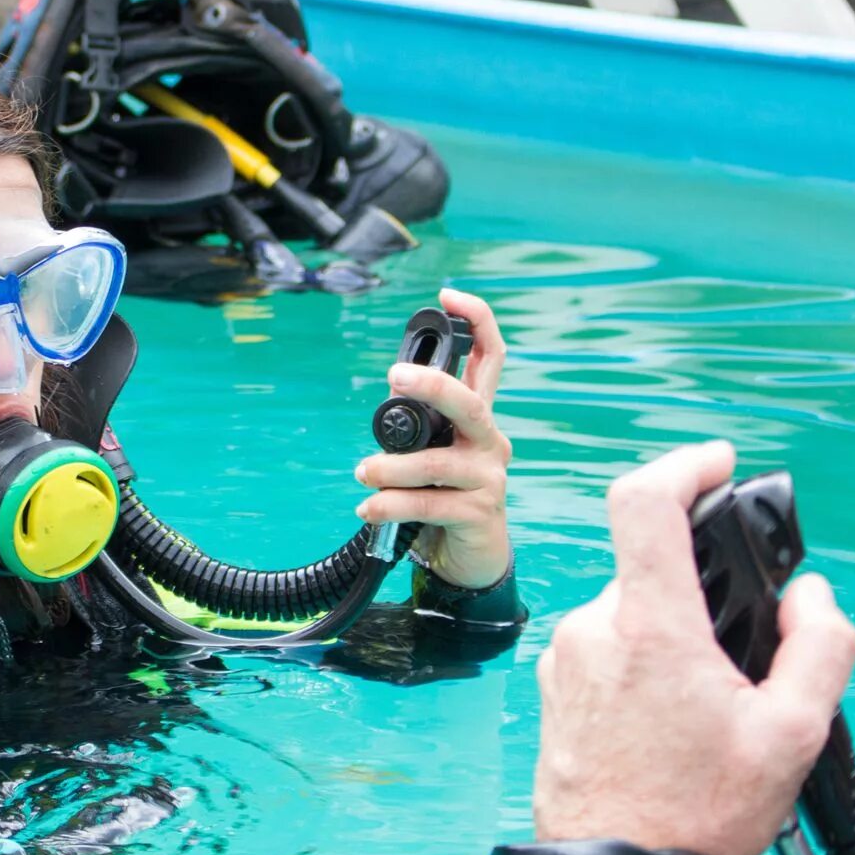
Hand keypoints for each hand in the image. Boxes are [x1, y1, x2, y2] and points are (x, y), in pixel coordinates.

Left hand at [355, 288, 513, 588]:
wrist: (467, 559)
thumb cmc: (442, 498)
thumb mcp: (428, 455)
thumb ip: (417, 426)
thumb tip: (392, 395)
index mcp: (478, 418)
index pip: (490, 360)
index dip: (476, 322)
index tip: (448, 295)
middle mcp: (490, 442)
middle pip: (470, 403)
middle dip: (434, 385)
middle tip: (396, 375)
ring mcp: (489, 478)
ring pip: (438, 462)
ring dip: (391, 468)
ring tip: (364, 474)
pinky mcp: (479, 514)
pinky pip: (430, 503)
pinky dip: (391, 505)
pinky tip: (369, 508)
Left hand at [532, 442, 854, 854]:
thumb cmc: (699, 812)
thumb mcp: (795, 732)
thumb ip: (821, 644)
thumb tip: (811, 595)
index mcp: (651, 626)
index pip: (645, 502)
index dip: (685, 466)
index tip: (719, 465)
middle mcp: (596, 629)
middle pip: (655, 569)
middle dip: (705, 595)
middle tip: (745, 656)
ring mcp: (567, 660)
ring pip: (634, 614)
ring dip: (676, 638)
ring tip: (711, 709)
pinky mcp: (555, 690)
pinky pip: (608, 650)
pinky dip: (646, 665)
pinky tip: (673, 724)